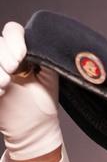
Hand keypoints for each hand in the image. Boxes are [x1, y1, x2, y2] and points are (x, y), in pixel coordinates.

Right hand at [0, 21, 61, 159]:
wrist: (32, 130)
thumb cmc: (42, 105)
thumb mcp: (47, 76)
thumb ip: (40, 54)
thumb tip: (35, 38)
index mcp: (23, 51)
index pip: (12, 31)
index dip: (14, 40)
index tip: (21, 57)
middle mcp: (6, 57)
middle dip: (2, 56)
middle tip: (10, 75)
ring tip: (4, 85)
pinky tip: (0, 91)